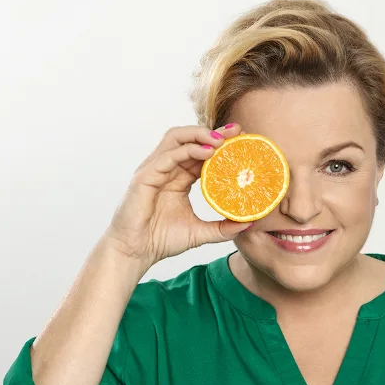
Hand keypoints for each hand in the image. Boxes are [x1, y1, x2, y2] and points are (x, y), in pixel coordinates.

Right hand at [101, 123, 247, 270]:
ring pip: (176, 138)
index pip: (200, 152)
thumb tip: (248, 223)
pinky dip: (188, 150)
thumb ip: (223, 228)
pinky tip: (207, 153)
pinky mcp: (144, 176)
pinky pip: (167, 156)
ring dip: (199, 134)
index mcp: (178, 178)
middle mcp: (166, 169)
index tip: (242, 139)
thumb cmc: (161, 240)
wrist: (135, 253)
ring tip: (221, 140)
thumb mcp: (200, 232)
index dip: (219, 144)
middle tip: (236, 131)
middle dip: (213, 132)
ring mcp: (154, 170)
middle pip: (189, 139)